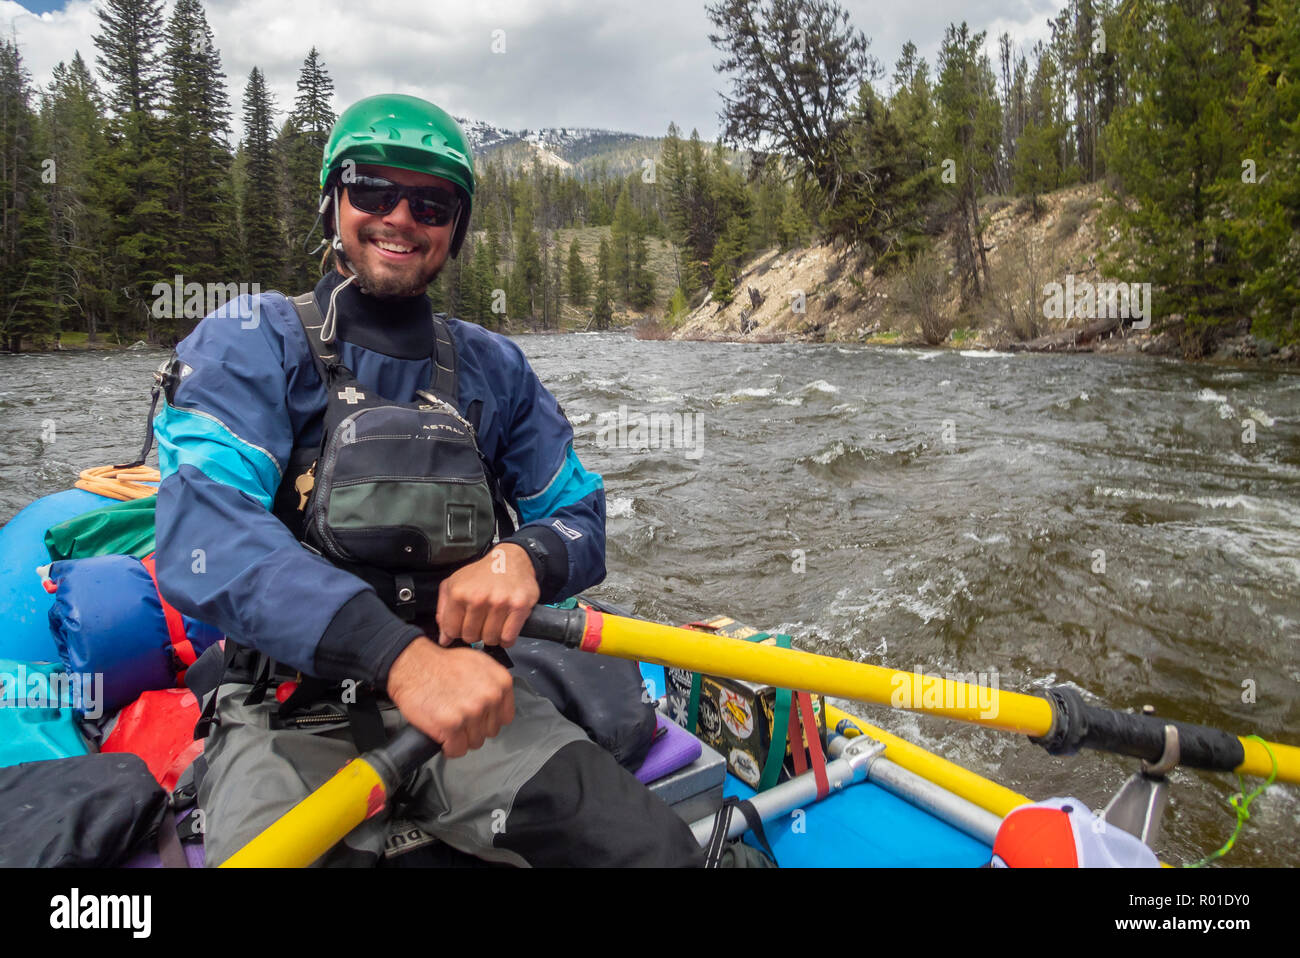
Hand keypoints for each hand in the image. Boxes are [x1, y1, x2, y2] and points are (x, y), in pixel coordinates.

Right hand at [386, 636, 513, 757]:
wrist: (413, 665)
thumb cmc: (441, 664)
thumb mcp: (478, 664)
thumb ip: (493, 684)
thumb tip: (497, 701)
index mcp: (500, 682)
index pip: (505, 717)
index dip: (489, 719)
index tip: (478, 716)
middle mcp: (490, 697)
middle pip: (490, 731)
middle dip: (474, 728)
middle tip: (459, 717)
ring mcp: (471, 712)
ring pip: (474, 742)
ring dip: (461, 738)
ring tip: (449, 723)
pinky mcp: (451, 725)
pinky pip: (456, 750)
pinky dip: (448, 747)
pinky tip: (443, 734)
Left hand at [435, 543, 538, 648]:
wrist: (509, 559)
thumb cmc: (482, 573)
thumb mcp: (453, 584)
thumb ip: (444, 612)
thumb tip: (444, 639)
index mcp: (459, 593)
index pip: (451, 631)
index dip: (457, 631)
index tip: (464, 625)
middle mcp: (479, 598)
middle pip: (471, 637)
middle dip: (474, 633)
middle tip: (480, 622)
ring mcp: (500, 602)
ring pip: (489, 639)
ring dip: (491, 636)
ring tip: (492, 623)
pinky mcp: (519, 606)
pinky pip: (508, 638)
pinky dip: (506, 638)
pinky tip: (504, 628)